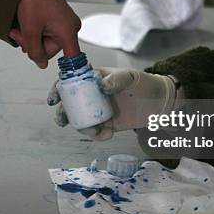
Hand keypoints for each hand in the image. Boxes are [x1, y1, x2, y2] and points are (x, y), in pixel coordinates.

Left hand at [8, 0, 80, 68]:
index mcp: (68, 32)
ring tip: (18, 29)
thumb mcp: (30, 31)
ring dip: (31, 38)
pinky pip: (47, 32)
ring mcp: (65, 23)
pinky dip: (35, 31)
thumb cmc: (33, 0)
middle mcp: (70, 28)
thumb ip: (35, 51)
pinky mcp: (58, 18)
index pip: (72, 58)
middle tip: (19, 35)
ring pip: (46, 41)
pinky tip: (25, 25)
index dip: (68, 68)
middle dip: (33, 45)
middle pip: (51, 50)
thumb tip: (40, 64)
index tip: (72, 80)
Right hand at [48, 67, 181, 139]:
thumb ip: (115, 80)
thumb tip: (101, 86)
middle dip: (63, 114)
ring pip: (81, 121)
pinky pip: (96, 132)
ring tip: (97, 130)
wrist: (159, 102)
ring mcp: (98, 110)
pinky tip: (109, 134)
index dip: (58, 89)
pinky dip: (98, 136)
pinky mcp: (107, 124)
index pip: (71, 82)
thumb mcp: (129, 77)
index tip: (54, 99)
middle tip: (62, 121)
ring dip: (83, 128)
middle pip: (70, 104)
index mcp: (94, 79)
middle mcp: (93, 95)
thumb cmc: (143, 83)